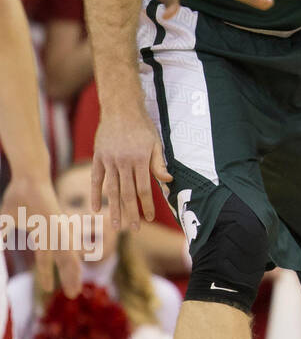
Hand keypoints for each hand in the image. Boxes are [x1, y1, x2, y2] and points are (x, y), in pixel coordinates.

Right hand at [1, 174, 81, 297]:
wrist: (28, 177)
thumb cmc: (19, 196)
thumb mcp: (4, 220)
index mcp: (42, 235)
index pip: (46, 260)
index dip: (47, 274)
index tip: (47, 288)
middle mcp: (54, 234)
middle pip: (62, 261)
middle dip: (68, 277)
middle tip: (73, 294)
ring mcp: (58, 229)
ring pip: (67, 255)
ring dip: (72, 273)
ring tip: (75, 290)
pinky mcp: (58, 223)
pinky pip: (64, 242)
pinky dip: (69, 254)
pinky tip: (78, 265)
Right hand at [91, 109, 170, 230]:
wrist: (121, 109)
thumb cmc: (142, 126)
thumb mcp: (156, 143)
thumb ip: (159, 163)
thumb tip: (167, 181)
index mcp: (140, 160)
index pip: (144, 188)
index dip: (147, 204)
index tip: (149, 218)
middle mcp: (123, 162)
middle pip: (127, 193)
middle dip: (131, 212)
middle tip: (134, 229)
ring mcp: (108, 161)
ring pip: (111, 190)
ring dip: (114, 209)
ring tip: (116, 225)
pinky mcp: (98, 158)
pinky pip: (95, 180)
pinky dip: (95, 195)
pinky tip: (97, 209)